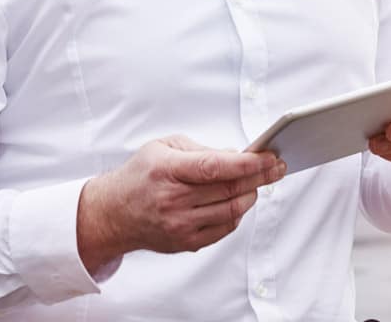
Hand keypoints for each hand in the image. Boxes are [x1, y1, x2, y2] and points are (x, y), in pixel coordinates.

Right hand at [77, 135, 285, 272]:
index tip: (267, 157)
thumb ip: (201, 150)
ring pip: (232, 211)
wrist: (114, 213)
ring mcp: (179, 225)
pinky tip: (239, 200)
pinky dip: (238, 213)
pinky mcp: (186, 242)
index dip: (246, 163)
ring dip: (251, 195)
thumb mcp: (163, 147)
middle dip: (259, 177)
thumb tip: (235, 156)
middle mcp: (173, 200)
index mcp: (167, 170)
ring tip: (258, 183)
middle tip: (276, 167)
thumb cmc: (140, 176)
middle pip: (229, 190)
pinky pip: (225, 229)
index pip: (213, 167)